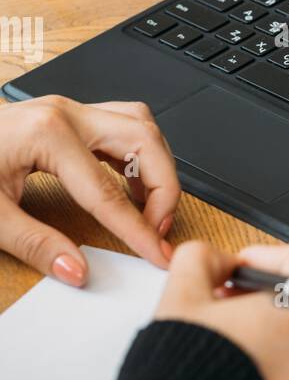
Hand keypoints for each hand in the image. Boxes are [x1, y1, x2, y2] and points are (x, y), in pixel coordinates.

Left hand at [0, 95, 179, 285]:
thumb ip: (35, 244)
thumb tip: (76, 270)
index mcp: (47, 134)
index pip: (109, 192)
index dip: (139, 230)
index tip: (159, 256)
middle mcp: (64, 112)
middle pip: (144, 141)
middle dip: (162, 189)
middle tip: (157, 232)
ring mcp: (67, 109)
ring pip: (139, 126)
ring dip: (154, 167)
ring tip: (147, 210)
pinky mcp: (65, 116)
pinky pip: (121, 126)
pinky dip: (136, 157)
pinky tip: (126, 189)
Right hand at [155, 241, 288, 379]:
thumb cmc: (181, 371)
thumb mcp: (182, 291)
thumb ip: (204, 258)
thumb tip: (220, 263)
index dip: (269, 254)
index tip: (242, 268)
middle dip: (267, 296)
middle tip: (226, 304)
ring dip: (270, 335)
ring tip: (228, 344)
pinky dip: (272, 372)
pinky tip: (235, 376)